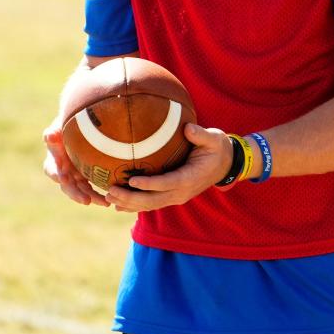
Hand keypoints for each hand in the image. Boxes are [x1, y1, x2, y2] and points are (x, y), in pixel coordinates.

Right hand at [43, 119, 102, 206]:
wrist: (78, 127)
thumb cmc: (66, 125)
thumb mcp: (58, 126)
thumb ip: (53, 132)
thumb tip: (49, 136)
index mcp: (53, 160)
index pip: (51, 169)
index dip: (56, 174)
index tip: (63, 179)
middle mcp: (62, 172)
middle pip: (67, 186)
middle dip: (76, 194)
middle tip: (86, 200)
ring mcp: (74, 177)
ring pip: (81, 191)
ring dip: (91, 198)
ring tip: (105, 203)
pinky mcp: (85, 178)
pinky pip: (91, 190)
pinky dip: (99, 196)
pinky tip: (110, 200)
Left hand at [104, 123, 232, 212]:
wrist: (225, 164)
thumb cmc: (217, 148)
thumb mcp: (214, 139)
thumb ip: (201, 135)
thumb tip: (187, 128)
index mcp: (190, 178)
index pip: (167, 184)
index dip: (149, 184)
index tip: (131, 181)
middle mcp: (182, 192)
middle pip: (153, 200)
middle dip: (131, 198)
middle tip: (110, 191)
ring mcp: (177, 197)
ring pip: (150, 205)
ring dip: (129, 203)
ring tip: (109, 198)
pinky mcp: (172, 197)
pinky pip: (152, 204)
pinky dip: (135, 205)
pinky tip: (119, 204)